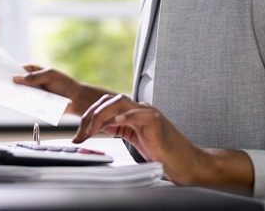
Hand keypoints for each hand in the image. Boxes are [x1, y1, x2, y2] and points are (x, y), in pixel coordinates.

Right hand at [12, 64, 111, 115]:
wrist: (75, 100)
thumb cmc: (64, 84)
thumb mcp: (49, 76)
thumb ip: (34, 77)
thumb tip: (15, 78)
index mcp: (32, 71)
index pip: (17, 69)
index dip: (8, 70)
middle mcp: (30, 82)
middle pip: (15, 82)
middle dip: (7, 83)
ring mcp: (31, 94)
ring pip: (18, 94)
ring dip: (11, 94)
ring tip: (3, 94)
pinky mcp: (34, 105)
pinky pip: (24, 104)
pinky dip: (19, 104)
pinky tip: (13, 103)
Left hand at [73, 94, 252, 190]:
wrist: (186, 163)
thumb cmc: (163, 154)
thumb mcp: (134, 140)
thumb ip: (117, 130)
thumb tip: (94, 129)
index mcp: (133, 113)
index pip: (105, 106)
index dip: (88, 118)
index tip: (78, 134)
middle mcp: (139, 109)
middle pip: (108, 101)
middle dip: (89, 116)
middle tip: (79, 135)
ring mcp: (148, 113)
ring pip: (118, 102)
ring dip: (100, 115)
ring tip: (90, 131)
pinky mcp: (156, 121)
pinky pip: (137, 114)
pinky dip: (125, 116)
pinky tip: (115, 122)